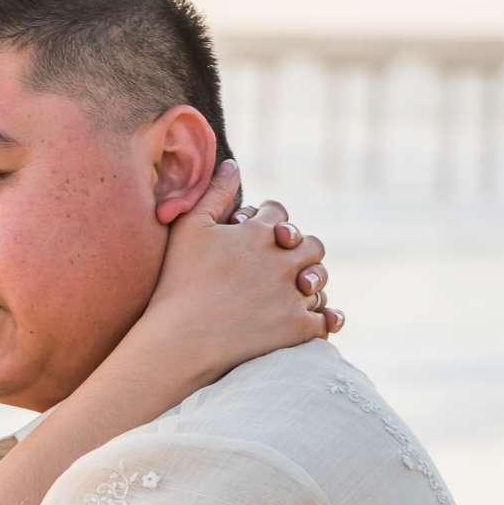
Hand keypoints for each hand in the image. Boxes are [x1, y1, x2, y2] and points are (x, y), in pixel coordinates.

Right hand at [137, 165, 340, 389]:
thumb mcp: (189, 229)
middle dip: (300, 252)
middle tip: (284, 267)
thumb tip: (233, 163)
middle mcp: (283, 259)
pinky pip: (324, 319)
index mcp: (259, 232)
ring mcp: (293, 294)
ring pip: (319, 281)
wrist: (180, 341)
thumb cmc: (178, 283)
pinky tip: (313, 321)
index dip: (271, 224)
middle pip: (311, 245)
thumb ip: (215, 193)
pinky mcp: (298, 328)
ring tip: (295, 294)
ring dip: (311, 284)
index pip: (280, 214)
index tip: (262, 237)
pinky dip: (323, 319)